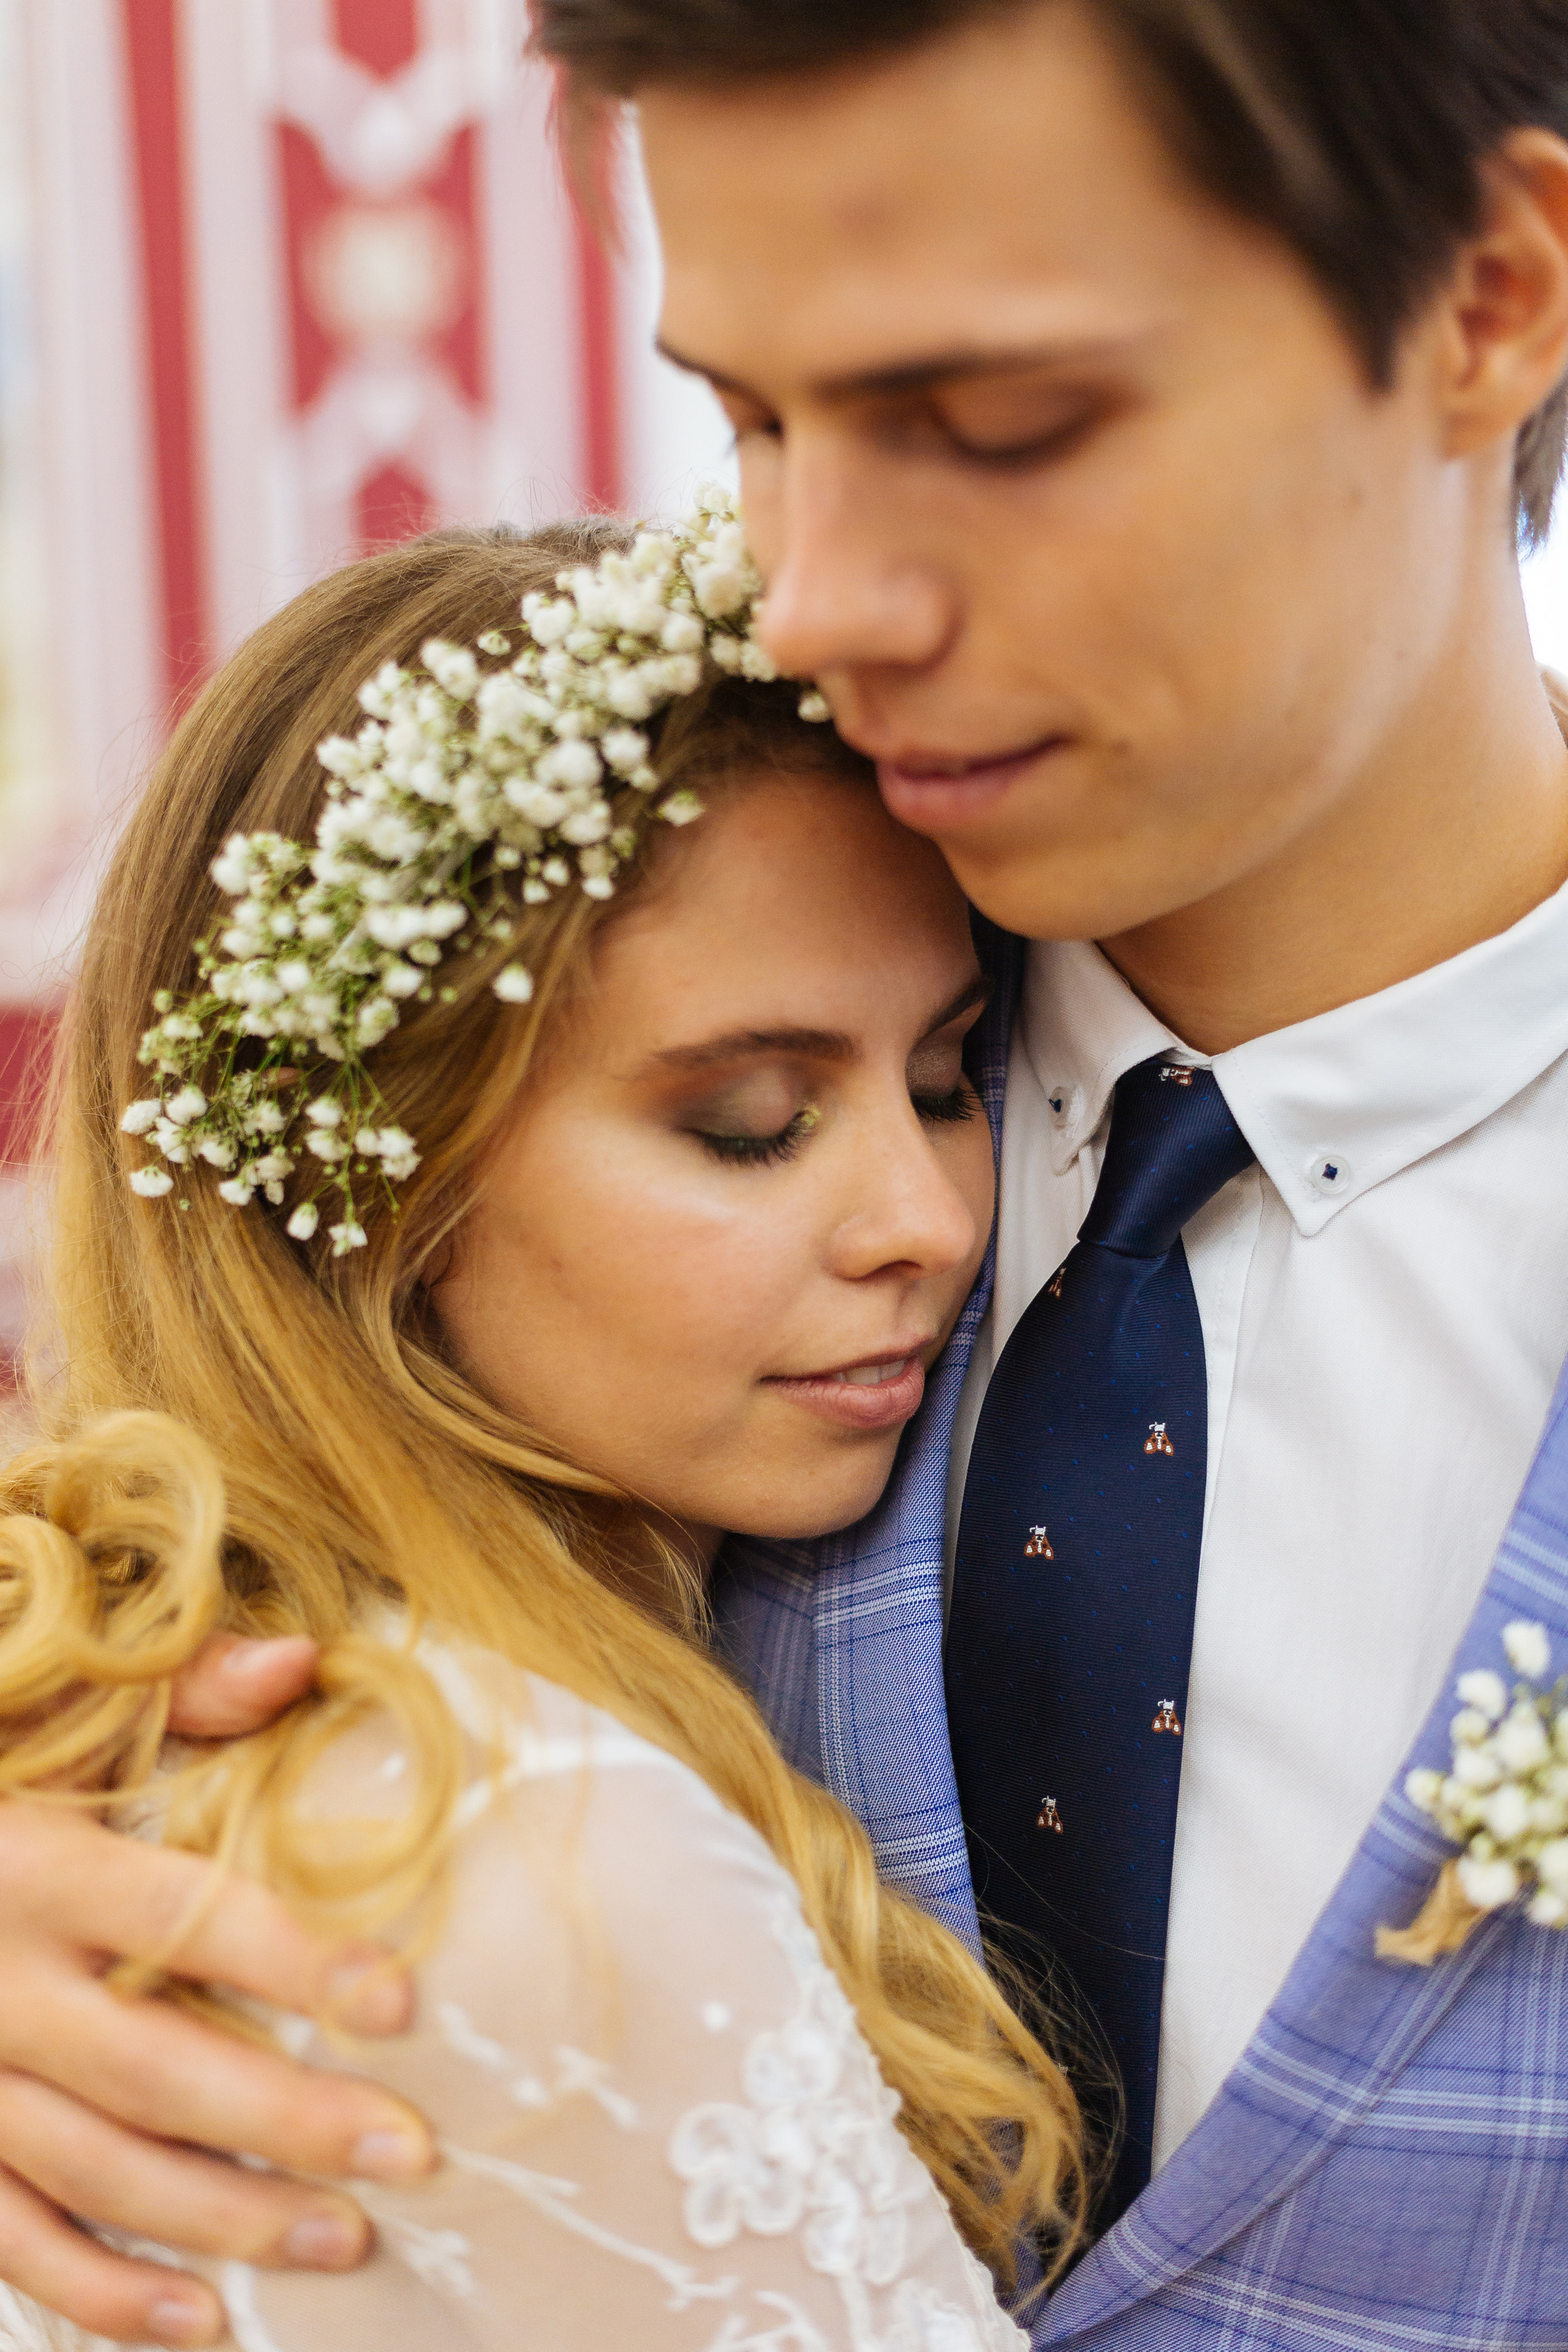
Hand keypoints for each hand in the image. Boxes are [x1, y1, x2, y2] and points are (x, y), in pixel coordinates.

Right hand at [0, 1635, 433, 2347]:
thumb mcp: (53, 1709)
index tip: (400, 2002)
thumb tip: (303, 1659)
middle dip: (286, 2119)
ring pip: (93, 2169)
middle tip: (410, 2152)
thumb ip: (181, 1690)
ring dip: (221, 2216)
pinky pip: (8, 2239)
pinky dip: (98, 2292)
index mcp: (35, 1864)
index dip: (293, 1959)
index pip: (181, 1918)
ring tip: (344, 2238)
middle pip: (151, 2067)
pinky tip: (199, 2320)